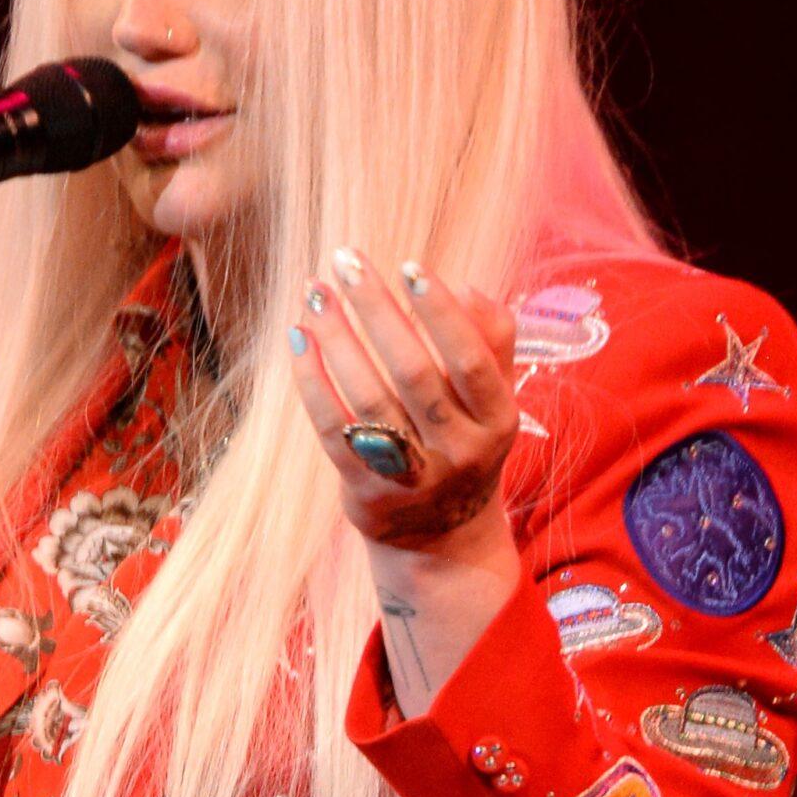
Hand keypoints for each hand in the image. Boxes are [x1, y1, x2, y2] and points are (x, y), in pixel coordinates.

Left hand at [287, 246, 522, 559]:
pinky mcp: (366, 492)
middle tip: (346, 259)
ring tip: (315, 293)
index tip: (408, 264)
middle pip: (414, 371)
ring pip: (369, 398)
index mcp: (497, 419)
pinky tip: (299, 339)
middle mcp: (460, 451)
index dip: (441, 311)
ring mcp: (412, 477)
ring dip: (337, 338)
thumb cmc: (463, 440)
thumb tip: (467, 286)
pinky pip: (333, 430)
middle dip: (377, 309)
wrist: (441, 536)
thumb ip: (493, 339)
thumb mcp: (493, 397)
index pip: (470, 359)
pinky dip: (312, 382)